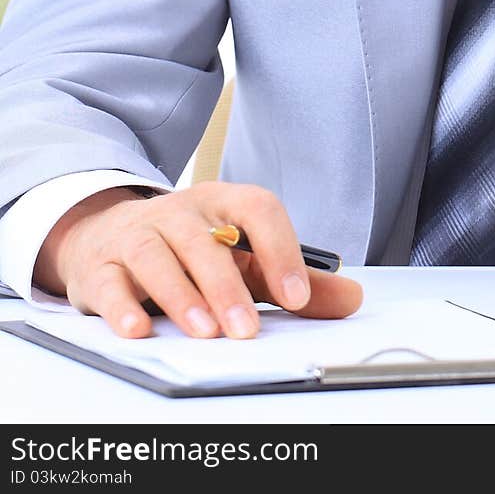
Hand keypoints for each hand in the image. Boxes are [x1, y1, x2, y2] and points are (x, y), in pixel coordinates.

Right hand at [34, 182, 363, 338]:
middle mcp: (179, 213)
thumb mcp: (243, 259)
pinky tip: (138, 330)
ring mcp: (136, 236)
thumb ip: (293, 280)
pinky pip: (109, 283)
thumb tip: (351, 298)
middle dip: (227, 287)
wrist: (109, 234)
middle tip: (248, 330)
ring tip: (205, 332)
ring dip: (181, 295)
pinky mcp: (100, 267)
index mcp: (222, 204)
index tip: (297, 296)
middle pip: (203, 241)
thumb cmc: (190, 250)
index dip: (280, 249)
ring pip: (156, 257)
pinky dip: (121, 307)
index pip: (256, 209)